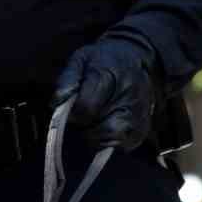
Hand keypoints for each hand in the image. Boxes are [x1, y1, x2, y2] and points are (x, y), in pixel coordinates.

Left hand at [52, 35, 163, 151]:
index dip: (73, 113)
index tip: (71, 109)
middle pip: (101, 127)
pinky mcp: (144, 125)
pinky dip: (111, 141)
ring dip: (97, 136)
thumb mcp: (79, 60)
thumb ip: (66, 81)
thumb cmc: (101, 60)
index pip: (86, 107)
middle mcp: (129, 94)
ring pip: (114, 138)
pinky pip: (125, 145)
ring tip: (94, 123)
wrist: (133, 56)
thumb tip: (57, 105)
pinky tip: (106, 127)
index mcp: (109, 75)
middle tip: (83, 117)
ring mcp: (139, 111)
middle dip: (85, 127)